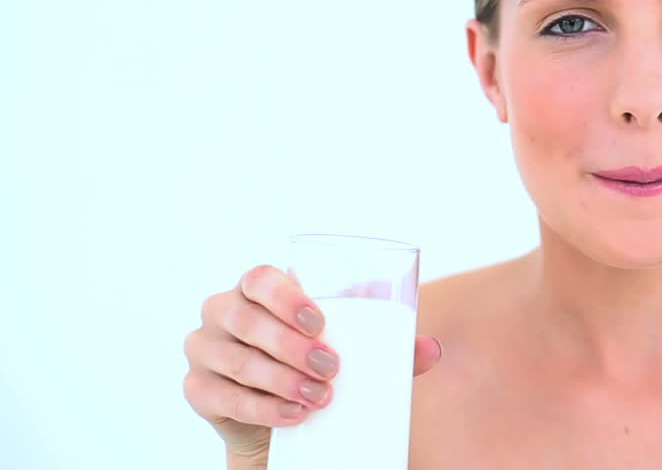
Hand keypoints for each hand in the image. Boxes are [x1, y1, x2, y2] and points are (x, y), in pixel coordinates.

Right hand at [182, 265, 442, 459]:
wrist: (279, 413)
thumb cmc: (315, 364)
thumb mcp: (349, 349)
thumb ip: (389, 346)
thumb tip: (432, 349)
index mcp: (256, 289)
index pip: (260, 277)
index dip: (285, 295)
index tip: (320, 322)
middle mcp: (222, 312)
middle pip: (245, 319)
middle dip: (290, 345)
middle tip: (331, 368)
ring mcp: (205, 350)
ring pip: (235, 360)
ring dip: (279, 379)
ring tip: (320, 397)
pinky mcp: (198, 390)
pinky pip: (223, 397)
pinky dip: (261, 408)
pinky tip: (292, 415)